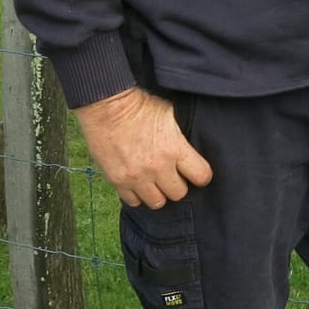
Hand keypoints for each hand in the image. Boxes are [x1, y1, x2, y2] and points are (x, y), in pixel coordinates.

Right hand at [73, 87, 212, 208]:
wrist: (107, 107)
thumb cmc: (139, 105)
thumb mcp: (169, 114)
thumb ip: (179, 136)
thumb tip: (187, 146)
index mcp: (175, 149)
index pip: (201, 176)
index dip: (201, 175)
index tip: (196, 172)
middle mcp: (157, 168)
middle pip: (179, 194)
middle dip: (178, 185)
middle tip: (172, 175)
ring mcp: (136, 177)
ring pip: (157, 202)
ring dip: (158, 193)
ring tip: (155, 182)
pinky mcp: (117, 181)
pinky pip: (132, 201)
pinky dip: (136, 195)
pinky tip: (137, 183)